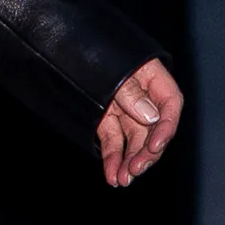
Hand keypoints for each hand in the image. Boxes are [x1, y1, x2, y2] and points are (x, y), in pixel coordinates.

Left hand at [96, 58, 181, 188]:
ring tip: (122, 180)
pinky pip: (113, 140)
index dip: (166, 127)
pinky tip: (112, 175)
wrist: (55, 44)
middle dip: (145, 151)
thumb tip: (151, 116)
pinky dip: (112, 158)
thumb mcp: (110, 67)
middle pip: (152, 127)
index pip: (169, 104)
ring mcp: (122, 106)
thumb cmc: (85, 45)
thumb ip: (130, 92)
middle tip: (135, 169)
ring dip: (129, 161)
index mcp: (150, 74)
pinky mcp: (104, 117)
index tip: (155, 146)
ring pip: (133, 138)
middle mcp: (140, 93)